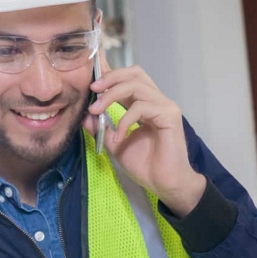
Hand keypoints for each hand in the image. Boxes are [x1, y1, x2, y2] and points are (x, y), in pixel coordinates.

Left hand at [87, 51, 206, 213]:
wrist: (165, 184)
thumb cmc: (146, 166)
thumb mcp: (116, 145)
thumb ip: (102, 129)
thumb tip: (86, 115)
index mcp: (145, 104)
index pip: (129, 78)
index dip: (111, 74)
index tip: (91, 79)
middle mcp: (156, 101)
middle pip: (135, 73)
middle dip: (111, 77)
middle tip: (93, 89)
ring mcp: (165, 106)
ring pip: (136, 86)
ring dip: (111, 96)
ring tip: (96, 111)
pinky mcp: (170, 115)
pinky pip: (141, 107)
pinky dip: (125, 120)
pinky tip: (119, 137)